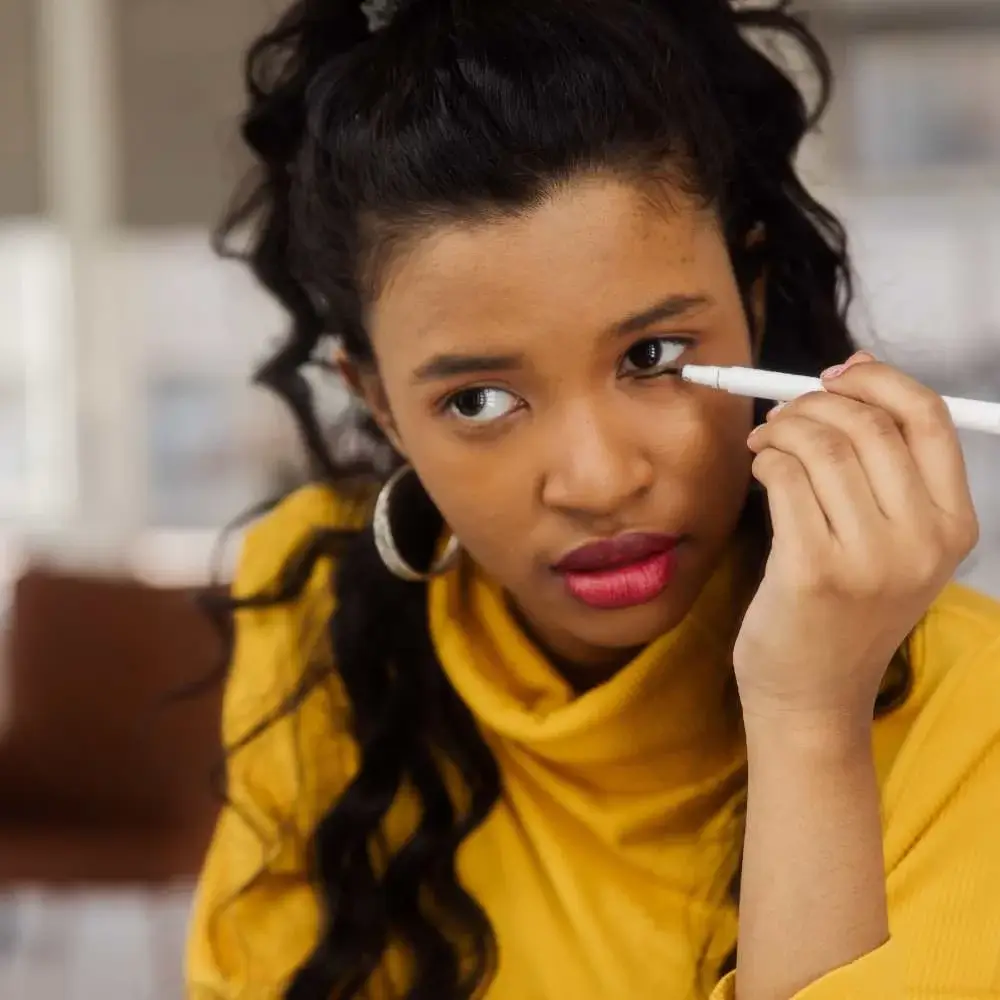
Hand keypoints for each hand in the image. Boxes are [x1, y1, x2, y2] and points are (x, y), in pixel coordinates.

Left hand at [735, 351, 979, 739]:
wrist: (812, 695)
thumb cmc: (843, 612)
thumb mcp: (893, 547)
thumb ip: (885, 472)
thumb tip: (851, 376)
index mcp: (954, 526)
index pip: (929, 418)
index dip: (879, 380)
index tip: (838, 372)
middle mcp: (923, 542)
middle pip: (868, 425)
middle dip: (814, 402)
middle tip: (783, 414)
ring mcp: (870, 560)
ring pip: (821, 446)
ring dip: (782, 429)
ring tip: (764, 442)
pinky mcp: (813, 571)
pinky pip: (785, 478)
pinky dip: (766, 458)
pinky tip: (760, 468)